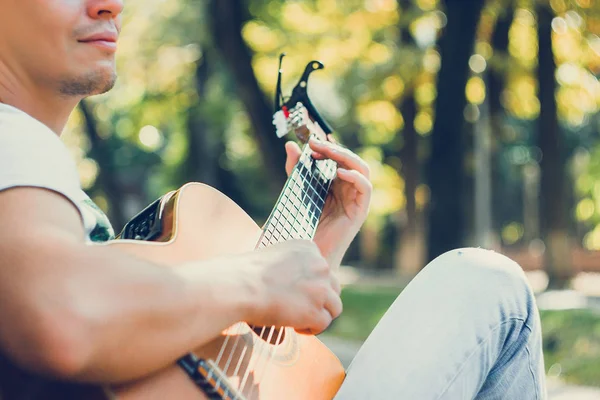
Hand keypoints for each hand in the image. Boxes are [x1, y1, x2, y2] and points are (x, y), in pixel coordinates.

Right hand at [244, 240, 341, 334]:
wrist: (238, 287)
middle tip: (300, 308)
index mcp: (308, 248)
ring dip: (319, 315)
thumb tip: (295, 283)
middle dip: (320, 300)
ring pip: (334, 307)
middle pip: (333, 287)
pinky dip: (311, 329)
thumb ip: (291, 265)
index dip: (311, 284)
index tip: (294, 292)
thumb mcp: (273, 256)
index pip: (322, 270)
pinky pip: (324, 324)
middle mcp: (320, 265)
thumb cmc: (246, 274)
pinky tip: (294, 327)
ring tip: (299, 320)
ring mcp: (320, 289)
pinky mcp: (316, 311)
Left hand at [285, 138, 371, 268]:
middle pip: (351, 161)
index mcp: (336, 184)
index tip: (310, 142)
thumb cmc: (302, 225)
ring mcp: (355, 200)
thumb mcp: (297, 191)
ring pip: (362, 170)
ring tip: (328, 152)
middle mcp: (348, 190)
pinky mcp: (359, 212)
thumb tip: (290, 145)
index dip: (327, 148)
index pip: (339, 158)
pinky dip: (356, 177)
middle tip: (316, 144)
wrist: (307, 253)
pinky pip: (366, 189)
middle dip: (335, 149)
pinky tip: (339, 173)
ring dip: (346, 157)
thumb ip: (295, 169)